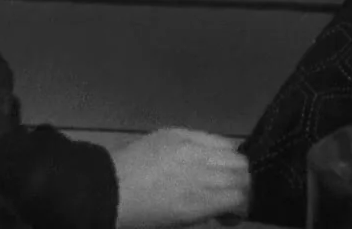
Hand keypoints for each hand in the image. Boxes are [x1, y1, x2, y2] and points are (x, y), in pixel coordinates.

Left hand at [111, 128, 249, 227]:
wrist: (107, 188)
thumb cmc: (140, 216)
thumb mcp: (177, 223)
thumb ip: (206, 213)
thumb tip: (224, 210)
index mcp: (199, 200)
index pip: (241, 195)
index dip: (243, 206)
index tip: (232, 214)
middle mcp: (200, 170)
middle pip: (242, 170)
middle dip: (242, 185)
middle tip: (229, 195)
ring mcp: (190, 147)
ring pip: (232, 151)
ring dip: (231, 166)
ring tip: (218, 175)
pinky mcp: (178, 132)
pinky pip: (210, 136)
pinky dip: (215, 149)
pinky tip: (205, 158)